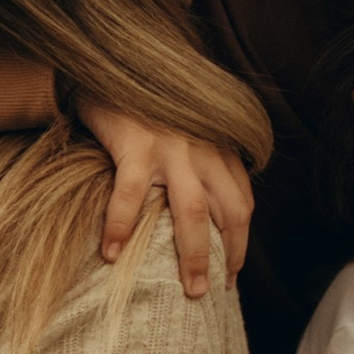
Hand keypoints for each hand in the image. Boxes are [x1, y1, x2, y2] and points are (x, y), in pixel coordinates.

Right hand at [75, 99, 253, 299]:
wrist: (112, 61)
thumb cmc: (145, 104)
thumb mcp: (185, 129)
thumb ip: (197, 161)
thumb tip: (194, 212)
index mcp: (218, 148)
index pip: (242, 202)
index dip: (240, 241)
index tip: (231, 272)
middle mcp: (204, 148)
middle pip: (228, 213)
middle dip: (227, 257)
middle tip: (212, 292)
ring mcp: (173, 147)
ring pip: (193, 212)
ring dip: (194, 256)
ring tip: (188, 289)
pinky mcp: (137, 144)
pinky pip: (131, 195)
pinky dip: (121, 228)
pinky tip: (112, 254)